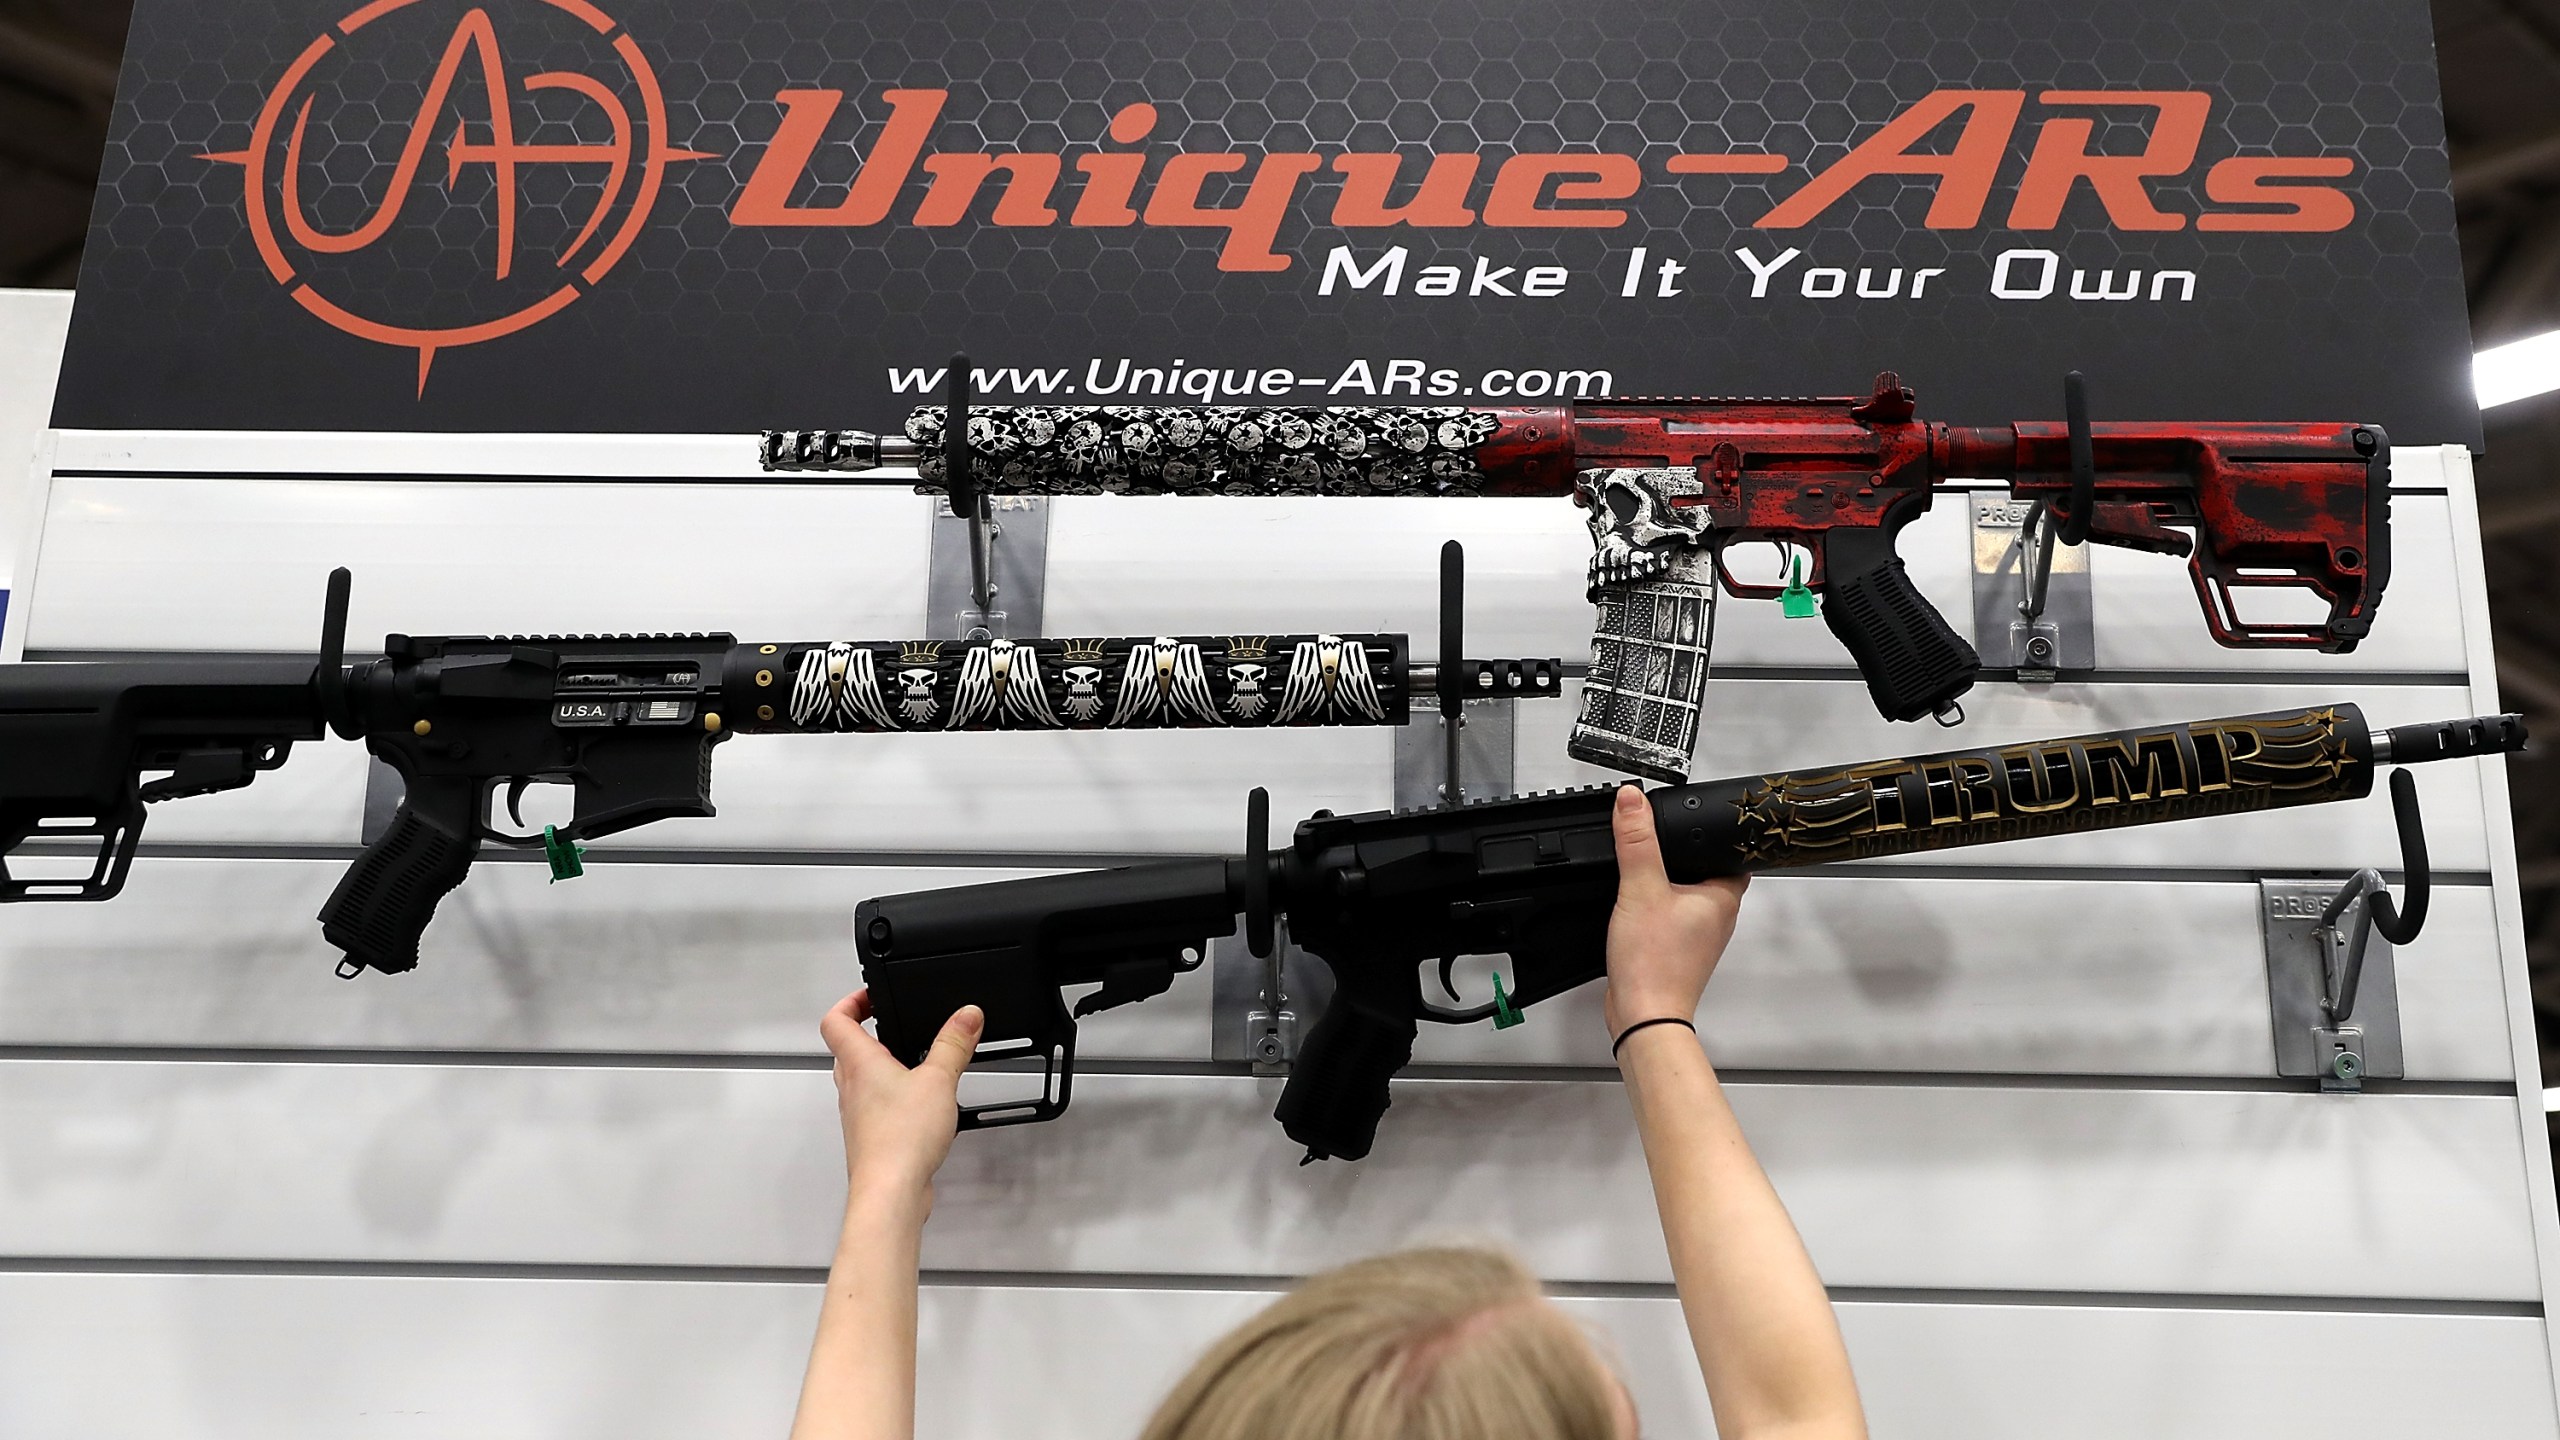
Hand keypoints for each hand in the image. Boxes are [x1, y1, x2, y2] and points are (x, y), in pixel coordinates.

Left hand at [819, 989, 982, 1205]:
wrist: (890, 1192)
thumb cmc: (899, 1140)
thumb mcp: (938, 1081)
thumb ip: (954, 1044)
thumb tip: (966, 1015)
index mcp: (859, 1063)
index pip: (836, 1020)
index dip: (851, 1001)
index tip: (873, 995)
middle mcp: (852, 1087)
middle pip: (846, 1049)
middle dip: (869, 1032)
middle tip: (893, 1023)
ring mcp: (858, 1114)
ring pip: (860, 1079)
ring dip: (881, 1064)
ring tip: (912, 1060)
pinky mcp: (871, 1136)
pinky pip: (875, 1105)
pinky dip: (893, 1095)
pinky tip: (920, 1103)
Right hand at [1603, 785, 1747, 1037]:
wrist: (1643, 1015)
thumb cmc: (1655, 965)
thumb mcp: (1640, 889)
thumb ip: (1636, 841)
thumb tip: (1632, 800)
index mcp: (1723, 898)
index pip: (1736, 853)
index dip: (1720, 833)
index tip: (1704, 817)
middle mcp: (1717, 917)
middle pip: (1710, 873)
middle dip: (1689, 855)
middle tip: (1669, 835)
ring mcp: (1697, 937)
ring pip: (1689, 896)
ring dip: (1670, 882)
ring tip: (1647, 867)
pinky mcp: (1676, 950)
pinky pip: (1671, 917)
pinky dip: (1657, 906)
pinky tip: (1636, 905)